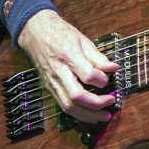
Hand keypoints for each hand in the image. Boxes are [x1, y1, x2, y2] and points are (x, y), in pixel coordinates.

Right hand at [18, 9, 118, 123]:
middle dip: (96, 104)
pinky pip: (63, 105)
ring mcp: (52, 82)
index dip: (102, 80)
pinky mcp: (49, 88)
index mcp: (69, 55)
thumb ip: (98, 57)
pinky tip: (90, 115)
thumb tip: (114, 68)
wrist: (35, 32)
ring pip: (68, 106)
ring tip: (104, 116)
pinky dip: (78, 114)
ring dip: (88, 115)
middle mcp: (59, 71)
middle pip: (77, 96)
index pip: (87, 75)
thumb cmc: (60, 33)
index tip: (109, 77)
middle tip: (111, 101)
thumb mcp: (82, 40)